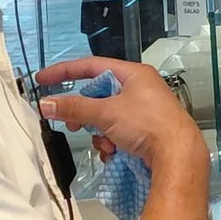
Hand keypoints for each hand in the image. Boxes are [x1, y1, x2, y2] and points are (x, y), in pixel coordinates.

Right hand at [37, 59, 204, 173]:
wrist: (177, 154)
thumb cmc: (147, 125)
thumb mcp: (106, 113)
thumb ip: (74, 107)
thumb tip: (46, 103)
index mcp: (134, 74)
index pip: (92, 65)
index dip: (65, 71)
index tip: (43, 79)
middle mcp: (141, 88)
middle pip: (98, 95)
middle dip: (84, 113)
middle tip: (72, 125)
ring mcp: (144, 109)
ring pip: (106, 116)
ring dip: (99, 132)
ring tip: (106, 144)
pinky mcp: (145, 129)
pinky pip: (116, 131)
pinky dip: (111, 142)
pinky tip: (115, 152)